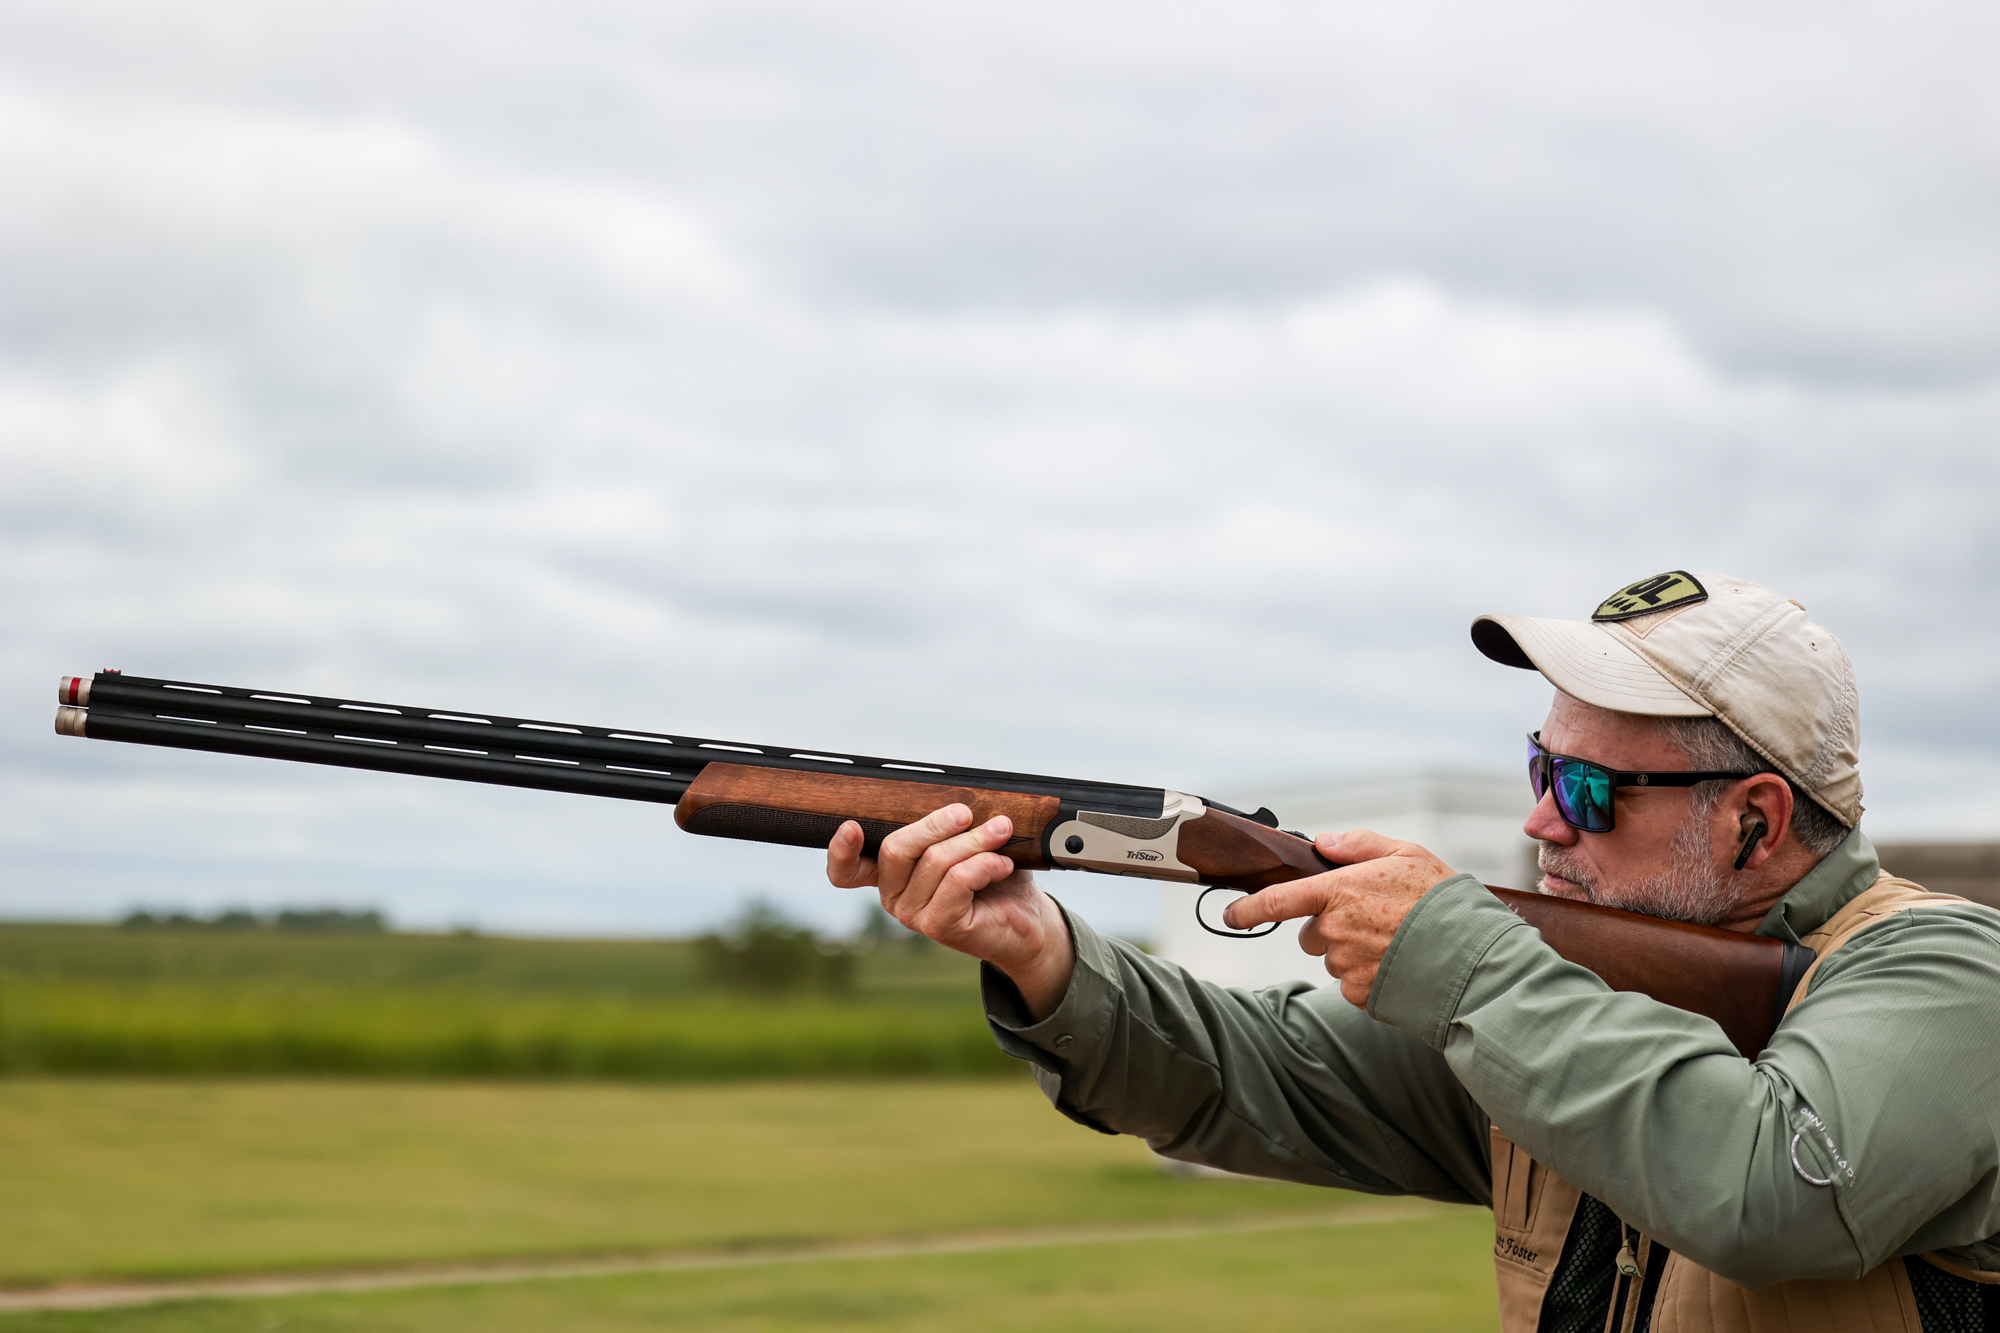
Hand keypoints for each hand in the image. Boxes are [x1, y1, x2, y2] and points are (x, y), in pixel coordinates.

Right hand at [826, 804, 1074, 1018]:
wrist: (1026, 919)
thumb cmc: (994, 874)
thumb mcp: (965, 841)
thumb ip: (948, 824)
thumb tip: (955, 798)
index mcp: (891, 873)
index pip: (846, 870)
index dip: (840, 850)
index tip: (851, 826)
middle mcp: (894, 896)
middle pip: (897, 848)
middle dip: (937, 824)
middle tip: (967, 813)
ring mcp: (913, 914)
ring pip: (934, 861)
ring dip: (974, 840)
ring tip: (1001, 832)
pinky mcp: (939, 926)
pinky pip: (958, 880)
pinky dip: (985, 864)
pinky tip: (1003, 864)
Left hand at [1222, 829, 1456, 1007]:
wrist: (1474, 956)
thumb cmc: (1442, 900)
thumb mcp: (1406, 854)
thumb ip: (1359, 846)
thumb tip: (1323, 843)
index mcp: (1339, 891)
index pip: (1277, 902)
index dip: (1247, 910)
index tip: (1231, 914)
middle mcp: (1335, 931)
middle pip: (1311, 934)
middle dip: (1330, 928)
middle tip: (1373, 920)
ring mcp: (1346, 966)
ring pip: (1333, 959)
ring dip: (1352, 952)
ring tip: (1394, 942)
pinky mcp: (1361, 995)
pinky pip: (1351, 983)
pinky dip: (1368, 976)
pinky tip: (1397, 964)